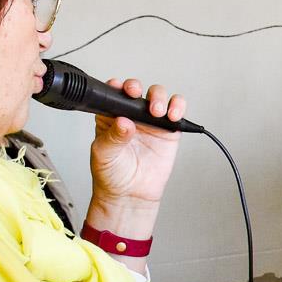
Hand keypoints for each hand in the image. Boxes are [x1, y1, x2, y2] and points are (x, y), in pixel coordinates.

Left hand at [88, 78, 188, 209]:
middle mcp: (132, 114)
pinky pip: (177, 112)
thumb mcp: (104, 154)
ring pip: (159, 96)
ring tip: (158, 112)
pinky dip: (178, 108)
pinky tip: (173, 116)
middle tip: (139, 98)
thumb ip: (112, 137)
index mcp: (111, 115)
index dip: (118, 86)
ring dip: (160, 98)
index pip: (114, 93)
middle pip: (138, 90)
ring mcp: (151, 121)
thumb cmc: (112, 174)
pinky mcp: (169, 131)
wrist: (131, 195)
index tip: (122, 89)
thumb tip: (124, 122)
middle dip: (139, 88)